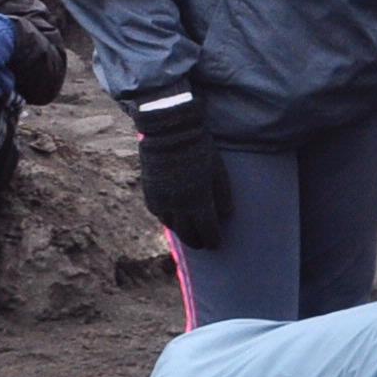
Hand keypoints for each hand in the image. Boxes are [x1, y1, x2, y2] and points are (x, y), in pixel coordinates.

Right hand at [135, 99, 228, 245]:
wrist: (170, 132)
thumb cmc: (201, 149)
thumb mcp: (218, 171)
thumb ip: (223, 195)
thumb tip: (226, 215)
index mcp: (198, 201)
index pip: (207, 230)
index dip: (213, 240)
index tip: (216, 243)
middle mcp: (177, 206)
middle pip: (187, 234)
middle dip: (197, 241)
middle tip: (203, 244)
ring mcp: (161, 201)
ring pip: (172, 226)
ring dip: (182, 232)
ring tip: (190, 233)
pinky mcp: (150, 193)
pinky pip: (159, 213)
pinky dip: (168, 218)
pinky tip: (174, 218)